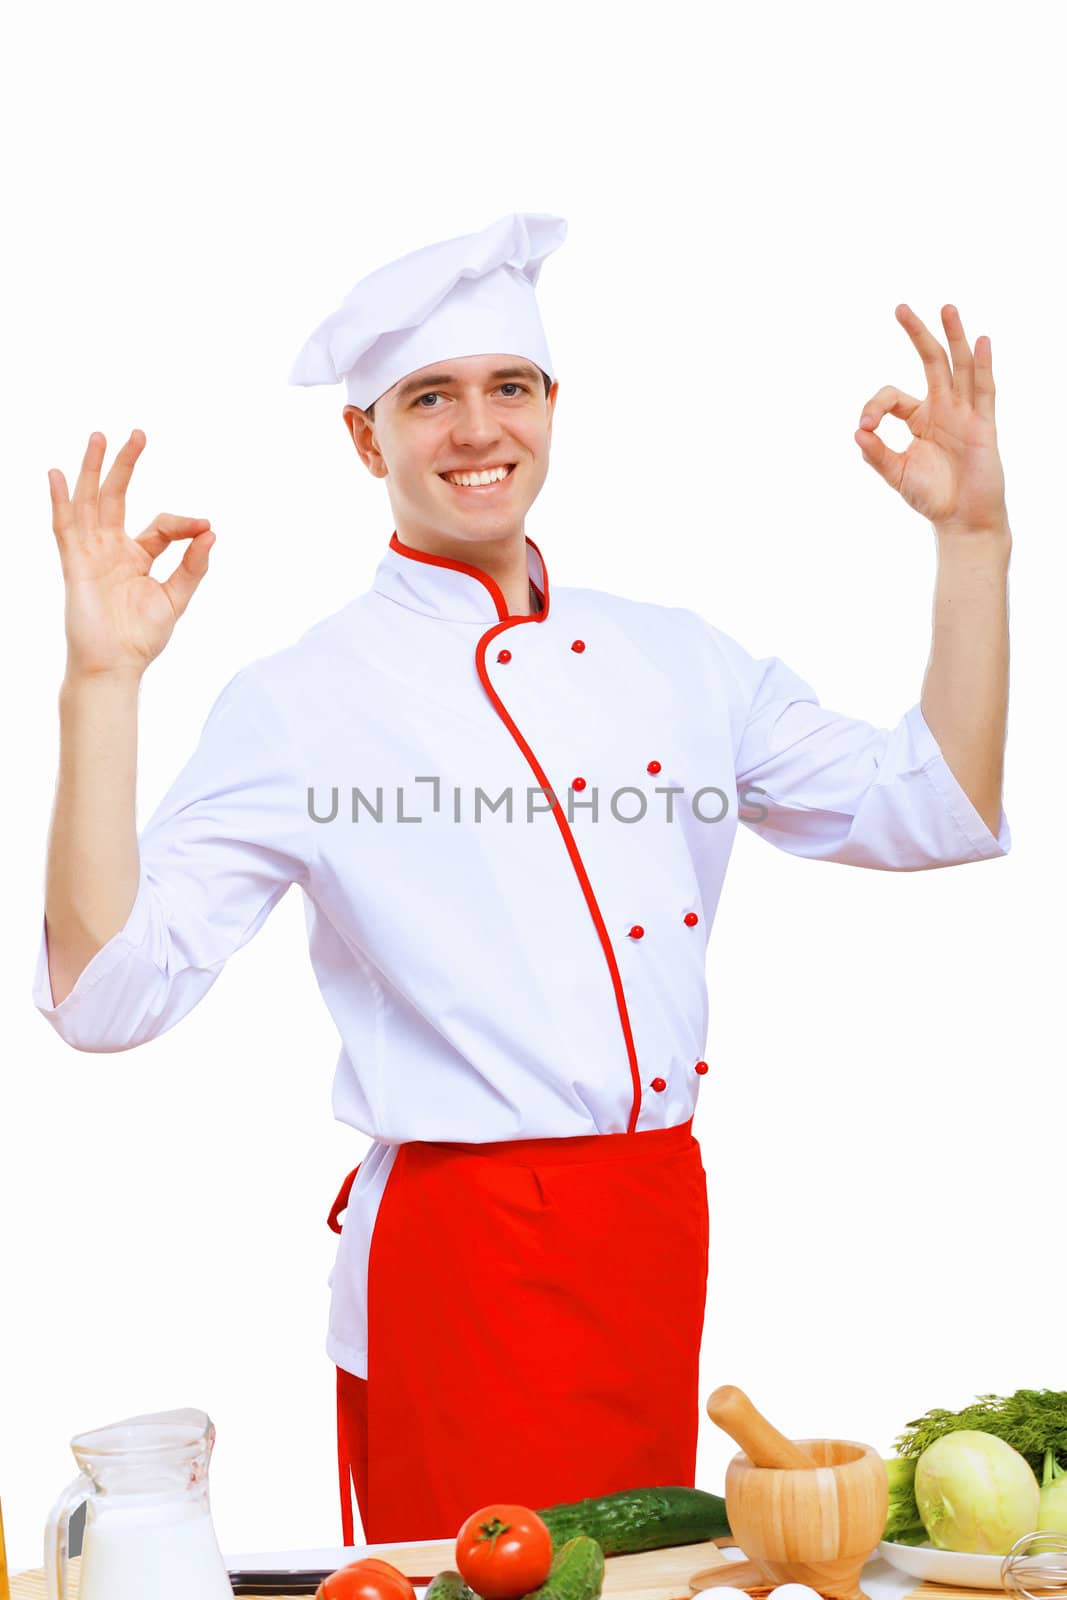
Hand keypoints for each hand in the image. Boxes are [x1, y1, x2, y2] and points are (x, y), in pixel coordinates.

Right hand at [49, 430, 215, 678]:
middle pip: (116, 498)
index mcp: (137, 556)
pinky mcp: (74, 564)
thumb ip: (193, 566)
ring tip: (99, 437)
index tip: (205, 527)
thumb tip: (211, 533)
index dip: (183, 522)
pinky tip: (57, 474)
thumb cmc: (140, 639)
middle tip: (138, 434)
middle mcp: (111, 549)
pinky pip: (64, 527)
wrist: (116, 666)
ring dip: (93, 470)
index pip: (161, 525)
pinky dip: (60, 500)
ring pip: (89, 502)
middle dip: (126, 465)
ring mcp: (90, 554)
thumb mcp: (176, 598)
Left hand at [854, 304, 1008, 534]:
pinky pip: (984, 390)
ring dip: (953, 337)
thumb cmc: (932, 498)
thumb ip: (877, 455)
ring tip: (947, 307)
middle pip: (931, 362)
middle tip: (900, 308)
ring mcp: (965, 414)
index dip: (875, 405)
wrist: (963, 520)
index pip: (893, 396)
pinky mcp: (983, 425)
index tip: (866, 427)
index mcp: (919, 419)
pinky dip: (983, 365)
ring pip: (960, 367)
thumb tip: (857, 432)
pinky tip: (981, 341)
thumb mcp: (897, 475)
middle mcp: (943, 409)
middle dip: (917, 334)